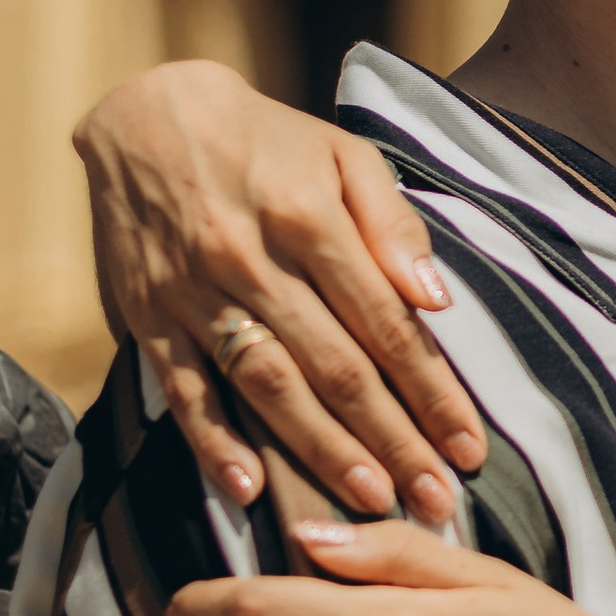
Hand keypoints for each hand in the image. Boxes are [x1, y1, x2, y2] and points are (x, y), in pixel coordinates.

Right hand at [77, 63, 486, 523]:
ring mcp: (194, 292)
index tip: (469, 448)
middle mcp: (253, 260)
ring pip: (269, 385)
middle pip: (337, 368)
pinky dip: (212, 442)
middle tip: (437, 502)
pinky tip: (249, 489)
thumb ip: (393, 224)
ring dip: (322, 452)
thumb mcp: (343, 153)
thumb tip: (435, 300)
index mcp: (311, 217)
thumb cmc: (266, 139)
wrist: (146, 113)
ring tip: (370, 503)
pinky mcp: (147, 314)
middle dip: (393, 441)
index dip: (432, 392)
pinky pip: (183, 387)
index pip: (387, 324)